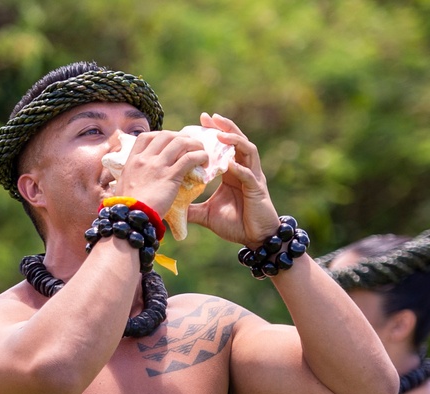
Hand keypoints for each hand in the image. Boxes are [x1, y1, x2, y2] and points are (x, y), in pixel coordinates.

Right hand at [114, 129, 207, 216]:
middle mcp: (145, 159)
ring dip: (194, 144)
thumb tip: (138, 178)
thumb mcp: (124, 186)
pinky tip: (204, 161)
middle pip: (166, 135)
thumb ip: (133, 177)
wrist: (132, 218)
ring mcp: (157, 166)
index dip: (160, 136)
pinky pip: (189, 158)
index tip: (170, 143)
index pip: (146, 137)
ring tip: (201, 152)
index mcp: (133, 160)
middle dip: (181, 137)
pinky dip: (199, 156)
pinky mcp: (170, 176)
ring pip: (180, 142)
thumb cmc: (128, 207)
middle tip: (190, 146)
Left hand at [187, 113, 280, 245]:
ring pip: (248, 151)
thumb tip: (171, 208)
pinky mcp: (258, 189)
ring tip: (220, 135)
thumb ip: (191, 208)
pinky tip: (230, 164)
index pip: (224, 147)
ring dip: (234, 142)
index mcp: (232, 173)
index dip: (215, 133)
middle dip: (224, 128)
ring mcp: (253, 177)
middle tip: (210, 118)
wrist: (254, 239)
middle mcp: (244, 170)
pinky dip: (240, 169)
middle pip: (237, 141)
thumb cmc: (235, 225)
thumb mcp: (206, 214)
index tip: (200, 122)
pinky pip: (249, 175)